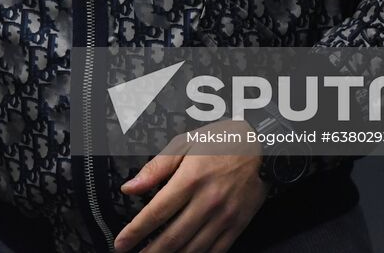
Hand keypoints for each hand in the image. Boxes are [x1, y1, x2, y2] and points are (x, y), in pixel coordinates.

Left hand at [114, 123, 268, 252]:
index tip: (122, 243)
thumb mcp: (184, 144)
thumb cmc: (221, 142)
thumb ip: (156, 168)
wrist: (262, 146)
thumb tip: (130, 186)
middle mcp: (208, 201)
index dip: (135, 232)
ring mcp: (224, 216)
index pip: (156, 212)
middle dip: (149, 252)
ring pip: (192, 249)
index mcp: (191, 179)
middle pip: (172, 237)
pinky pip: (216, 250)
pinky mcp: (237, 224)